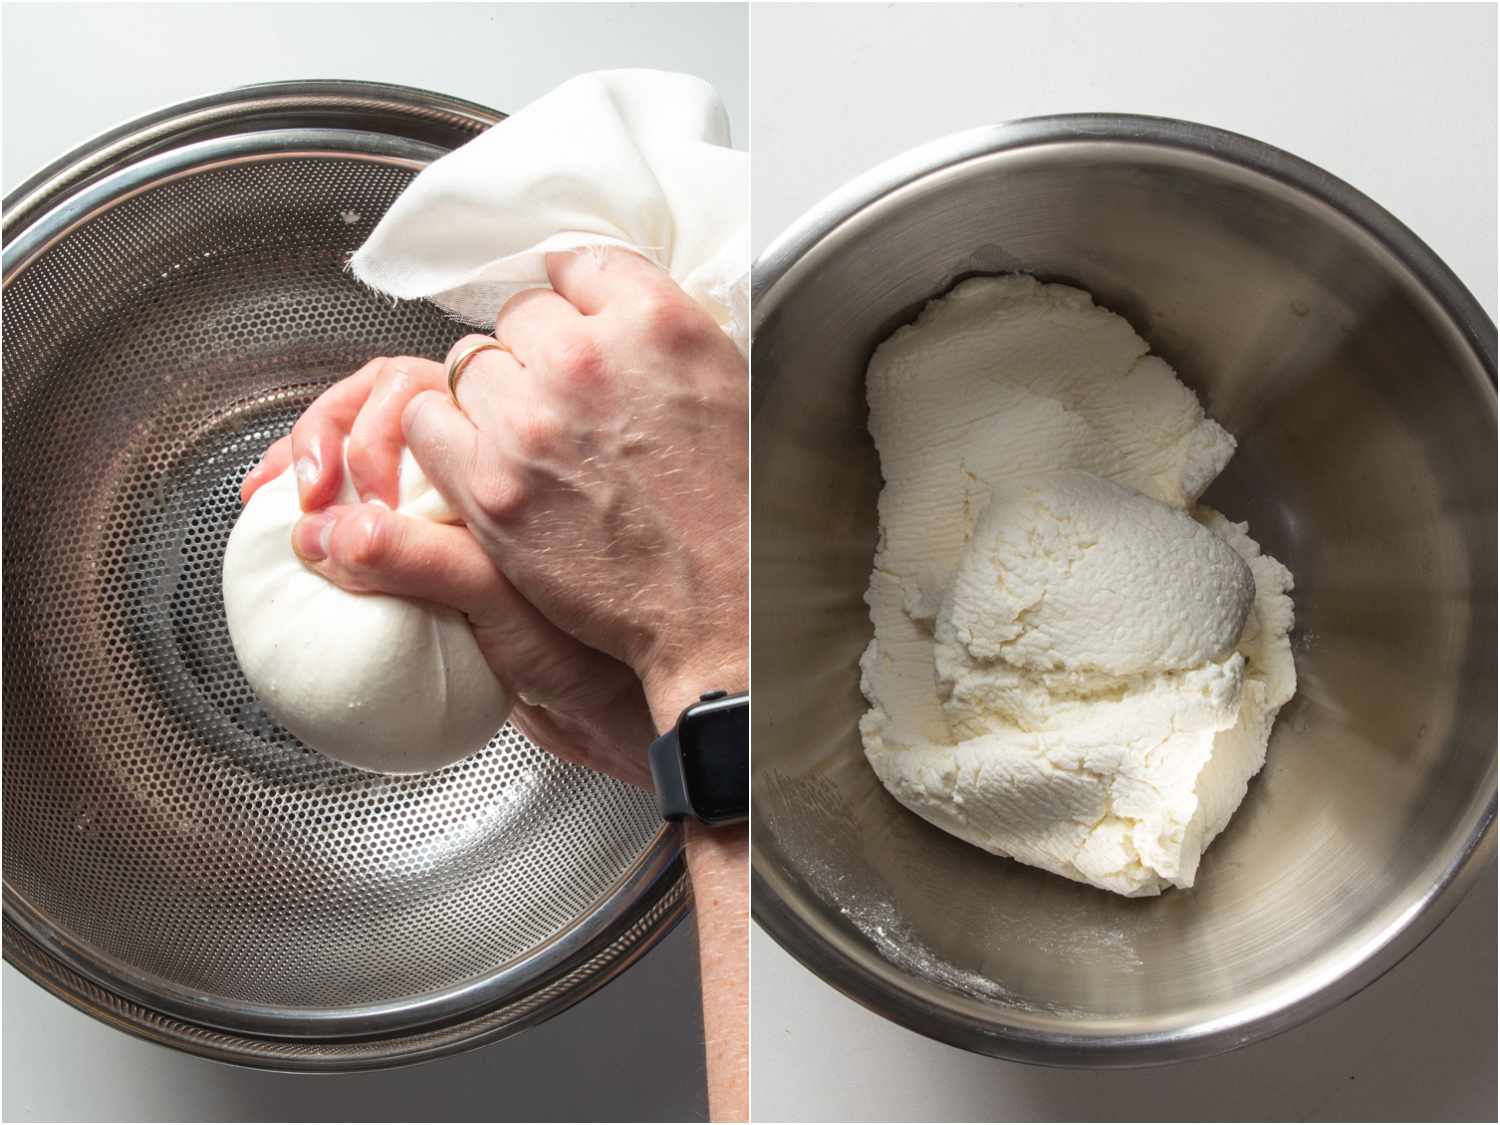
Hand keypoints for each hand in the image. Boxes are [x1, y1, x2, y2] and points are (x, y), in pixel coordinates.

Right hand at [241, 357, 654, 787]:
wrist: (615, 715)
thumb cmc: (594, 656)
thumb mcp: (505, 603)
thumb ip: (426, 560)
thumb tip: (332, 533)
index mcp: (514, 451)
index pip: (415, 392)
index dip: (359, 426)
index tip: (333, 484)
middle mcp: (490, 466)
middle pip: (383, 409)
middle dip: (327, 435)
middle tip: (303, 495)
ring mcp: (461, 506)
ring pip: (374, 456)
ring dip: (316, 464)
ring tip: (272, 506)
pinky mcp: (438, 549)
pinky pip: (371, 515)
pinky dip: (326, 515)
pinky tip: (294, 538)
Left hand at [401, 248, 748, 730]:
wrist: (724, 607)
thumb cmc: (739, 506)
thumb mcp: (730, 383)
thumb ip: (661, 330)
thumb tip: (609, 299)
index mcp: (657, 323)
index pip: (578, 260)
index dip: (576, 298)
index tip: (576, 321)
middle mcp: (588, 361)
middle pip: (520, 314)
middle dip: (538, 351)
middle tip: (565, 399)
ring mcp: (530, 424)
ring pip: (468, 362)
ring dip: (492, 393)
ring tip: (528, 436)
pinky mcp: (490, 488)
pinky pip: (428, 422)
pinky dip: (449, 436)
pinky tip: (490, 462)